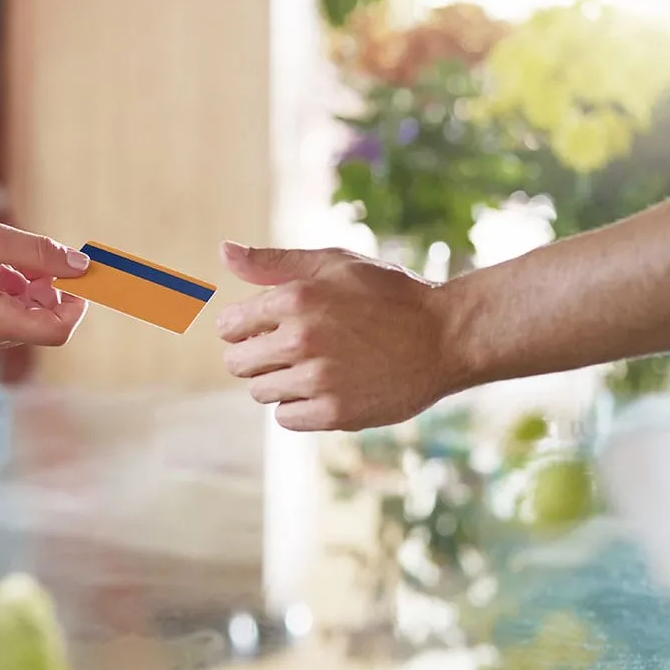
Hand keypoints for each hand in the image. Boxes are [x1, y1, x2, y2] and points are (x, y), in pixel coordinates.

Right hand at [0, 211, 89, 350]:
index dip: (77, 304)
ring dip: (27, 287)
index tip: (78, 274)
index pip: (56, 330)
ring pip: (22, 317)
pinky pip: (2, 315)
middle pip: (41, 322)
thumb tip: (81, 266)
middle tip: (33, 254)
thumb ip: (40, 254)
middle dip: (48, 289)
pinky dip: (8, 291)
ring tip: (1, 256)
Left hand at [216, 242, 466, 430]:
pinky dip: (298, 406)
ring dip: (278, 381)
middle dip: (255, 356)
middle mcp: (301, 340)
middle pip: (238, 364)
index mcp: (295, 298)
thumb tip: (224, 251)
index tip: (262, 328)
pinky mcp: (334, 413)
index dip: (242, 328)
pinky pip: (286, 417)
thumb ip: (273, 262)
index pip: (230, 327)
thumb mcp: (334, 263)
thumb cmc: (388, 294)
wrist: (445, 336)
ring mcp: (318, 380)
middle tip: (288, 349)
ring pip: (260, 392)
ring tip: (313, 366)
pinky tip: (326, 387)